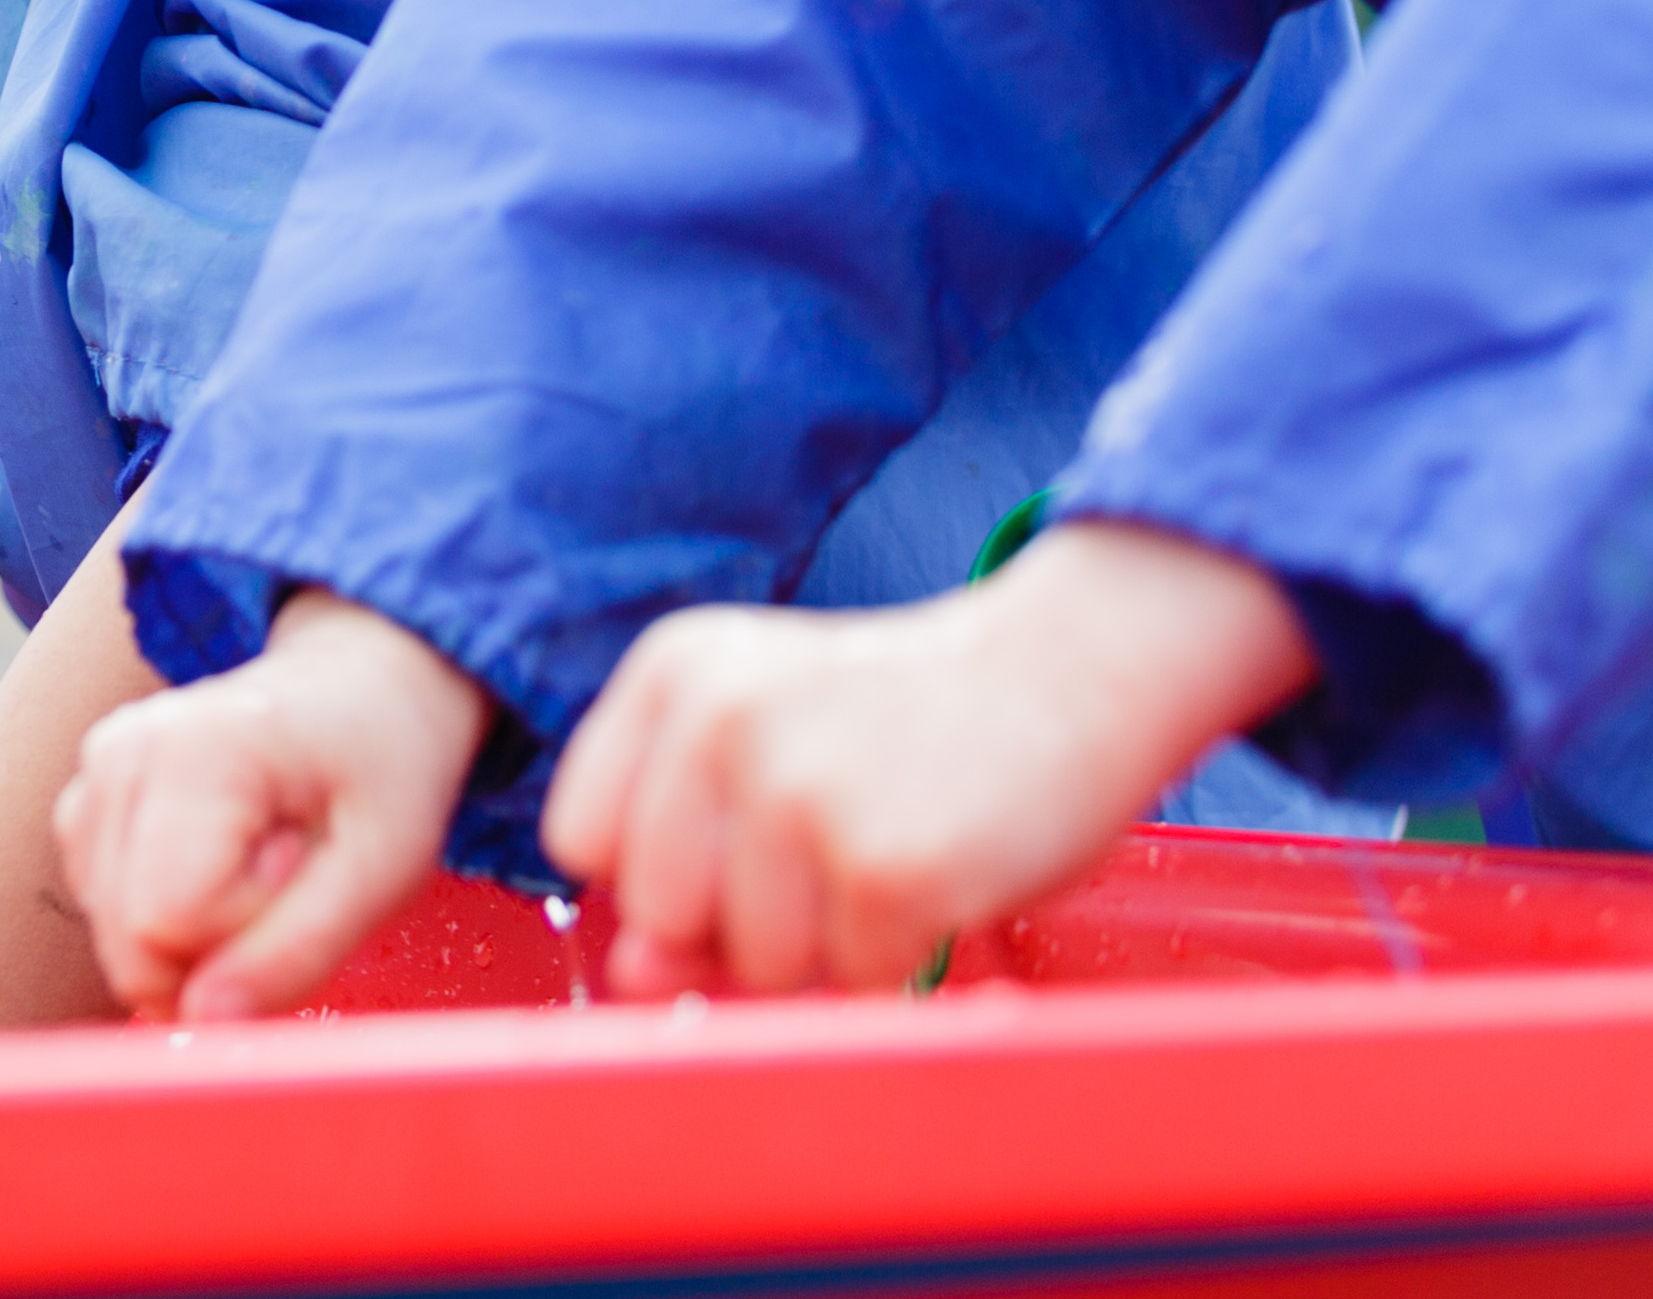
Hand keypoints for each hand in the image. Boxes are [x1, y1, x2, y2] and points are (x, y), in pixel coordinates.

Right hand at [54, 585, 488, 1019]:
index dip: (249, 929)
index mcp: (194, 750)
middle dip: (216, 944)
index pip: (169, 924)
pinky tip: (219, 857)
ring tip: (260, 854)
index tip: (303, 864)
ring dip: (195, 931)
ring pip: (115, 936)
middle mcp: (120, 752)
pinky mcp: (86, 801)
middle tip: (286, 865)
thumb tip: (202, 1023)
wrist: (360, 689)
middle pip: (130, 940)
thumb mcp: (383, 867)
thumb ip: (297, 951)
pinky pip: (108, 912)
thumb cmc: (381, 770)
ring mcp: (94, 773)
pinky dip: (167, 914)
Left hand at [546, 519, 1311, 999]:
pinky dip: (901, 955)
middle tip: (829, 849)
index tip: (732, 840)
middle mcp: (722, 717)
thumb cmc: (908, 725)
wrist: (1069, 673)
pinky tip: (939, 870)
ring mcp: (803, 791)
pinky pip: (856, 981)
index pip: (583, 838)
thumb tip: (631, 973)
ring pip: (757, 964)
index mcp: (676, 671)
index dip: (656, 874)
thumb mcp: (771, 753)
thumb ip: (683, 855)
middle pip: (661, 916)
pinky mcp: (888, 865)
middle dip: (739, 923)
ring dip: (828, 946)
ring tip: (888, 849)